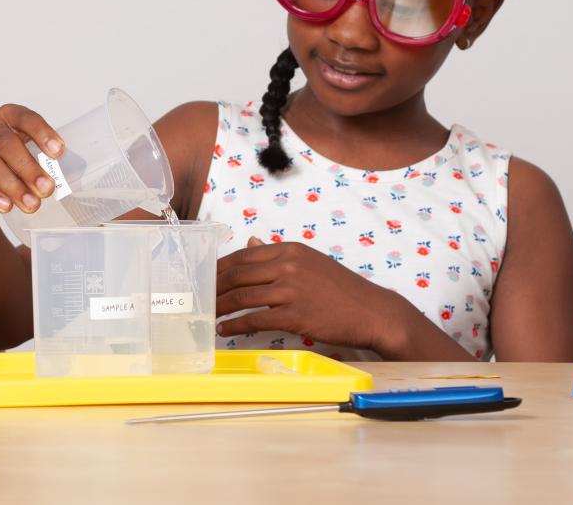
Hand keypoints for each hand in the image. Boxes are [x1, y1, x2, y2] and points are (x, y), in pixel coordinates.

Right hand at [0, 104, 64, 213]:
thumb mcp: (17, 142)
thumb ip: (36, 156)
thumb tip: (57, 184)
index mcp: (9, 116)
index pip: (27, 119)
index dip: (43, 134)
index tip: (58, 152)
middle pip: (8, 145)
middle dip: (29, 168)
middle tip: (47, 189)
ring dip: (13, 186)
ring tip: (31, 204)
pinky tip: (6, 206)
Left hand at [215, 238, 411, 351]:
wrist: (373, 312)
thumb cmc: (342, 290)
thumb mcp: (310, 263)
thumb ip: (279, 255)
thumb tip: (251, 243)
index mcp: (291, 250)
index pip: (244, 255)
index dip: (220, 267)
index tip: (206, 276)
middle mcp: (289, 266)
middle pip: (238, 274)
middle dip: (214, 286)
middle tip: (200, 297)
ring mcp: (291, 290)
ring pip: (242, 297)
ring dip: (221, 307)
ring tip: (208, 314)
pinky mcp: (295, 315)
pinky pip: (255, 320)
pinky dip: (236, 325)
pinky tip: (225, 329)